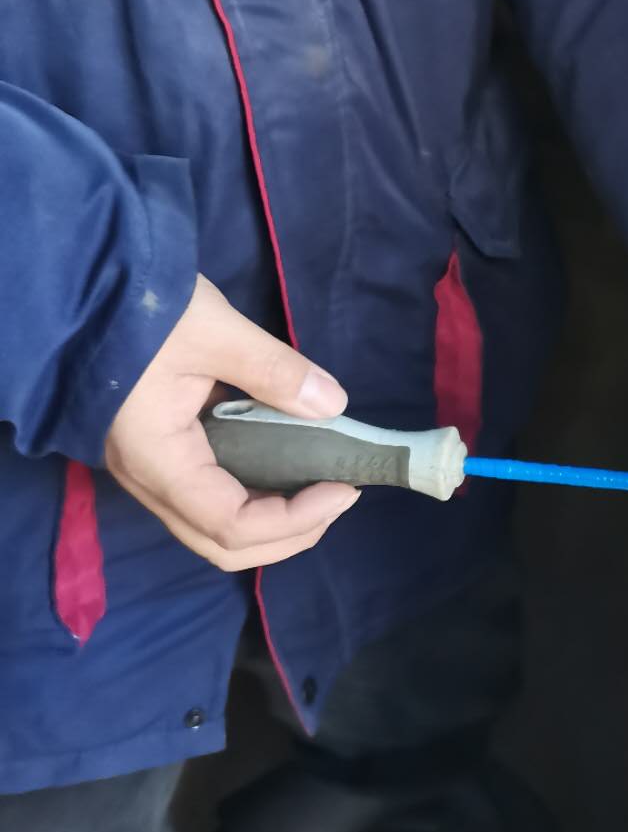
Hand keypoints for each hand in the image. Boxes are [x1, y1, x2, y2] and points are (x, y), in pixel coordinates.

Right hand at [105, 275, 359, 570]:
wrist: (81, 287)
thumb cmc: (140, 308)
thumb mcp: (214, 330)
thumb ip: (274, 370)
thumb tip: (333, 405)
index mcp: (158, 461)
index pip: (232, 525)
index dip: (295, 520)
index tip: (343, 488)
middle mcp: (149, 479)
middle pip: (222, 544)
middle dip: (289, 533)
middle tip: (339, 496)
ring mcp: (150, 469)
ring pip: (214, 525)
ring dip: (272, 519)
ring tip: (321, 484)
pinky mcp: (160, 450)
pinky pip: (209, 494)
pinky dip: (253, 493)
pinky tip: (288, 463)